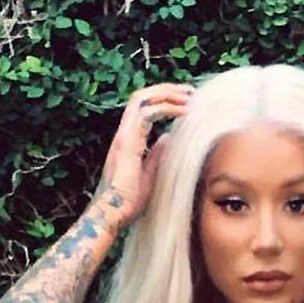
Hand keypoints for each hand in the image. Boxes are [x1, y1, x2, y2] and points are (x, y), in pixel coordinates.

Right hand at [91, 82, 194, 228]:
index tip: (184, 102)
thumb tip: (167, 140)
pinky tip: (185, 111)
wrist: (114, 212)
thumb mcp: (149, 175)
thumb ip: (156, 156)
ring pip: (142, 98)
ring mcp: (124, 135)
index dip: (163, 101)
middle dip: (166, 90)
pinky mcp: (128, 140)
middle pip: (141, 97)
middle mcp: (124, 133)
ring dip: (168, 93)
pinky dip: (167, 107)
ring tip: (189, 96)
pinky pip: (147, 112)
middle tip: (189, 92)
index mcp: (128, 140)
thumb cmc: (129, 202)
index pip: (143, 109)